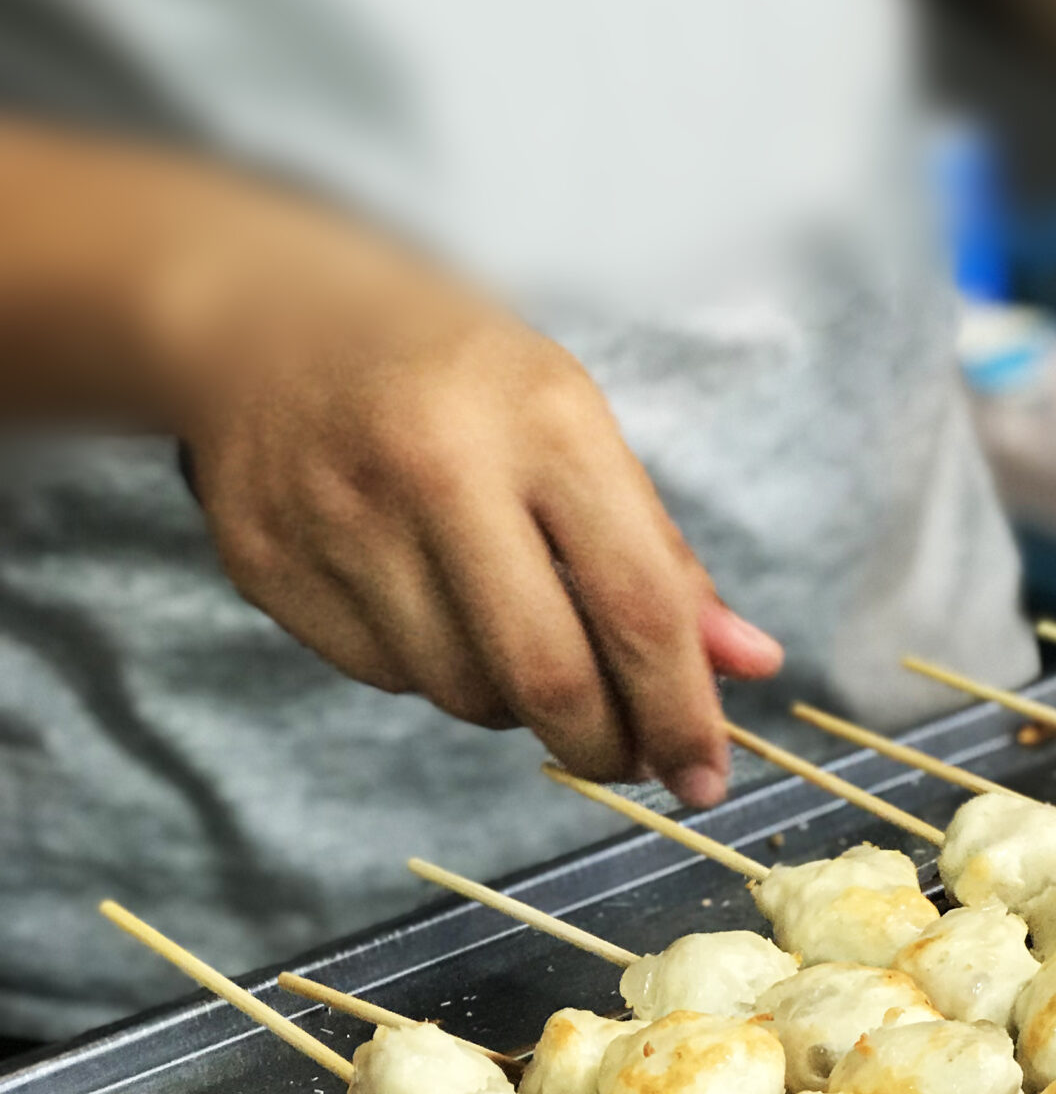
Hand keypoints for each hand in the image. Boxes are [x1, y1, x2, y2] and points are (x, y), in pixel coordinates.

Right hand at [160, 190, 780, 806]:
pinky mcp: (270, 564)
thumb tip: (748, 664)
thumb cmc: (463, 379)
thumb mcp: (579, 429)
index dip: (684, 711)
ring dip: (519, 705)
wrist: (269, 317)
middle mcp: (435, 468)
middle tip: (632, 761)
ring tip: (525, 644)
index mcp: (543, 420)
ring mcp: (339, 519)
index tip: (708, 776)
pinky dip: (438, 672)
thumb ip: (661, 556)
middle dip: (606, 746)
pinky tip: (437, 609)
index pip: (637, 605)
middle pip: (546, 676)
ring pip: (465, 693)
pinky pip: (389, 677)